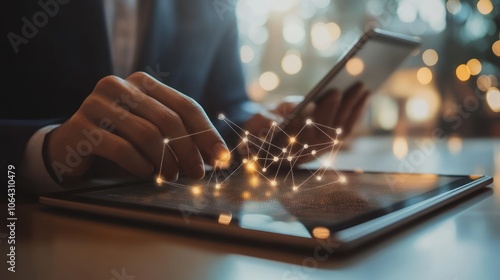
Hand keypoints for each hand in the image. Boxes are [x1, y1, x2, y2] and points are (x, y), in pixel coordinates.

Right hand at [45, 72, 228, 183]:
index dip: (207, 133)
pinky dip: (138, 164)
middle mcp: (119, 86)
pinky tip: (145, 172)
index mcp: (142, 83)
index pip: (186, 106)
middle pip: (169, 119)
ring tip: (171, 176)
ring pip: (147, 134)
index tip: (222, 157)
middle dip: (189, 151)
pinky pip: (120, 148)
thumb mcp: (151, 130)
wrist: (70, 147)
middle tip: (197, 174)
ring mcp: (97, 104)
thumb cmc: (120, 138)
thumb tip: (219, 156)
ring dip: (166, 161)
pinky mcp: (82, 127)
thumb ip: (180, 134)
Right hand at [244, 82, 368, 163]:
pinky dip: (357, 113)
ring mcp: (321, 149)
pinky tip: (363, 98)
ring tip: (364, 88)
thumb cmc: (260, 128)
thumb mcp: (257, 122)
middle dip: (342, 106)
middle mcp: (309, 152)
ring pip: (343, 130)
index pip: (310, 132)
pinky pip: (347, 129)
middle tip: (353, 85)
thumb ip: (266, 122)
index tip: (332, 93)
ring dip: (355, 109)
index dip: (323, 112)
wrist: (264, 142)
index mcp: (290, 146)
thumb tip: (282, 117)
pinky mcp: (330, 144)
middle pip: (331, 129)